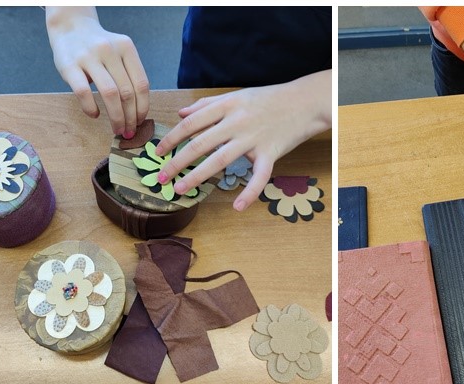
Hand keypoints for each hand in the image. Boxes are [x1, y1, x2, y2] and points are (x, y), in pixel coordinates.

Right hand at [46, 6, 148, 137]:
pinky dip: (91, 108)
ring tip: (117, 129)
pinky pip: (84, 92)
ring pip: (109, 94)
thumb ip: (128, 73)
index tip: (140, 122)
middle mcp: (109, 50)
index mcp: (126, 48)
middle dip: (130, 117)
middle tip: (129, 131)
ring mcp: (89, 57)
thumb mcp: (118, 52)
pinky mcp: (69, 65)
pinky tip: (95, 114)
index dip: (143, 107)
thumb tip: (138, 110)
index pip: (141, 83)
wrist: (70, 27)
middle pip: (127, 92)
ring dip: (116, 117)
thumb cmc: (98, 47)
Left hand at [154, 70, 331, 211]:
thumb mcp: (235, 96)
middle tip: (161, 176)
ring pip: (220, 160)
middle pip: (200, 144)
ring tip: (181, 188)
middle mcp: (236, 122)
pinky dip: (249, 193)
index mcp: (226, 106)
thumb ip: (207, 106)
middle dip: (177, 162)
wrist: (304, 101)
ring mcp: (253, 138)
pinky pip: (258, 176)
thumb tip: (181, 114)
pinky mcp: (270, 153)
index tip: (159, 152)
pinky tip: (237, 207)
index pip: (191, 123)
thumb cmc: (268, 99)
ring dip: (197, 176)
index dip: (172, 138)